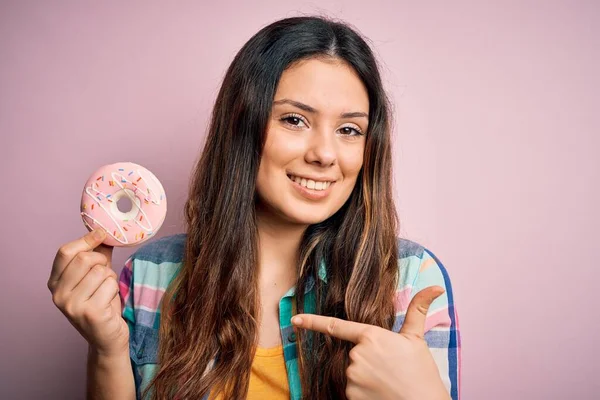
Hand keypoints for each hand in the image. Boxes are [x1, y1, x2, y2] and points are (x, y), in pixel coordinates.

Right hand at [48, 229, 128, 356]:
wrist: (107, 338)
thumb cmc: (102, 304)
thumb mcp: (96, 277)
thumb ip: (97, 255)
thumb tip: (102, 231)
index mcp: (55, 283)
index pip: (65, 252)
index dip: (85, 240)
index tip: (102, 233)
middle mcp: (58, 294)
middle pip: (84, 259)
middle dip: (102, 262)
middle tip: (106, 274)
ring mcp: (71, 305)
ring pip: (100, 272)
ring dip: (111, 279)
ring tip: (106, 292)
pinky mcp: (89, 313)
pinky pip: (110, 285)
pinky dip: (115, 290)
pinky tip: (109, 303)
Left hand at [291, 286, 449, 399]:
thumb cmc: (421, 373)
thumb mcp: (417, 339)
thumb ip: (418, 310)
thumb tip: (436, 286)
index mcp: (371, 336)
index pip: (336, 326)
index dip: (312, 322)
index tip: (296, 319)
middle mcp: (357, 355)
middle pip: (354, 354)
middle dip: (368, 360)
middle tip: (390, 368)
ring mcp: (352, 376)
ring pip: (353, 373)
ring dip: (366, 377)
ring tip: (388, 381)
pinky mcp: (350, 395)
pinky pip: (352, 390)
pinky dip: (364, 392)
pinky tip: (380, 392)